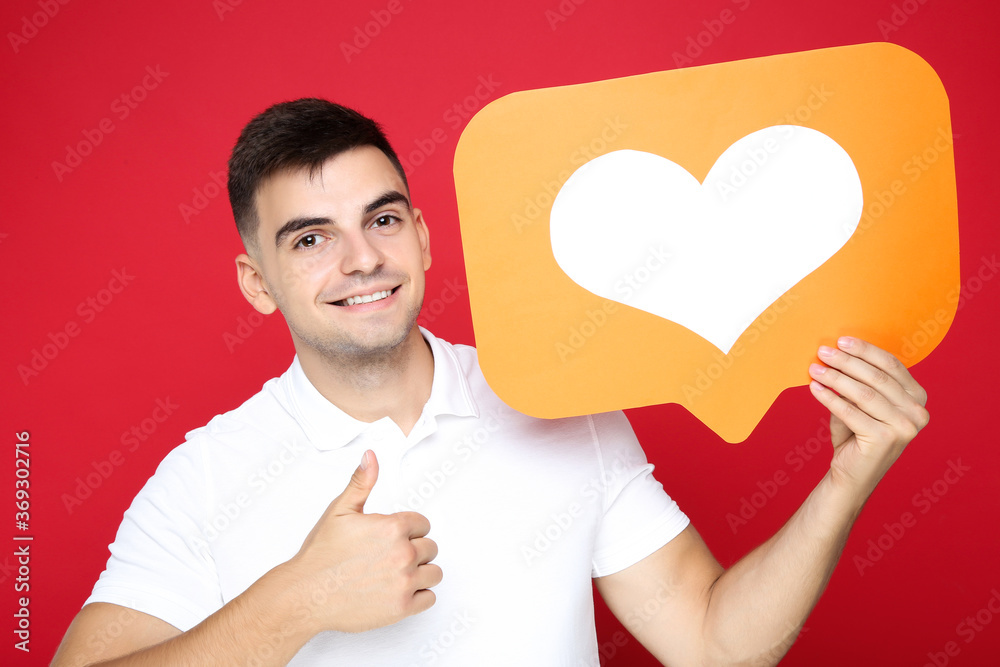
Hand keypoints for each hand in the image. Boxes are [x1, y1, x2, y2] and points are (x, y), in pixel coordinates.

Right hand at [284, 450, 441, 632]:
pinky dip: (419, 595)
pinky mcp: (402, 608)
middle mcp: (403, 553)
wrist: (306, 594)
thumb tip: (371, 456)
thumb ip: (362, 482)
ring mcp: (404, 582)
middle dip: (414, 550)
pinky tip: (399, 591)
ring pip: (435, 572)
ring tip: (397, 573)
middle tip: (389, 557)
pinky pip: (429, 598)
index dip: (408, 530)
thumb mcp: (340, 510)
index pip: (423, 524)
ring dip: (421, 572)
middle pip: (431, 548)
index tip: (392, 537)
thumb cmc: (321, 554)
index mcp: (393, 527)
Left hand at [808, 337, 928, 497]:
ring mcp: (905, 428)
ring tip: (815, 369)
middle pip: (877, 377)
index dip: (866, 351)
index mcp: (918, 397)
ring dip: (836, 378)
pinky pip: (850, 412)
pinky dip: (830, 398)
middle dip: (847, 362)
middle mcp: (917, 412)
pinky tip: (814, 388)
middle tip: (823, 352)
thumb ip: (857, 381)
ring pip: (864, 393)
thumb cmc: (856, 435)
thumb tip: (836, 353)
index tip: (842, 341)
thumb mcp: (861, 403)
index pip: (891, 365)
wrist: (852, 475)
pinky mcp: (885, 439)